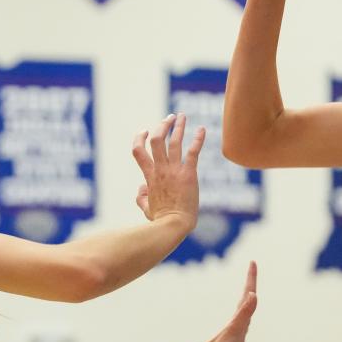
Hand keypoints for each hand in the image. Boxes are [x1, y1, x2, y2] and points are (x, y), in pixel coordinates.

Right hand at [132, 113, 204, 230]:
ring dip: (178, 126)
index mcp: (149, 176)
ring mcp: (174, 170)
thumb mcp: (145, 208)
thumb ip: (141, 196)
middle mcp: (160, 169)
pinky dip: (198, 139)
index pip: (138, 150)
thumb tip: (141, 189)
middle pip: (157, 140)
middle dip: (162, 126)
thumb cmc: (161, 219)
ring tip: (182, 116)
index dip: (139, 138)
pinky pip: (193, 152)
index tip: (144, 131)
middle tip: (169, 118)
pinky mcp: (189, 174)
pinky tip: (202, 129)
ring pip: (174, 141)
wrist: (174, 224)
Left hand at [196, 261, 257, 341]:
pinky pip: (242, 338)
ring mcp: (236, 336)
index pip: (248, 294)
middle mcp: (238, 324)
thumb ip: (243, 313)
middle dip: (250, 285)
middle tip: (252, 270)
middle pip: (246, 301)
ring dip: (248, 306)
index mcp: (239, 319)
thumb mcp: (234, 330)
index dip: (251, 279)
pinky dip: (244, 337)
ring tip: (250, 299)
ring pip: (244, 317)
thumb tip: (253, 295)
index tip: (252, 262)